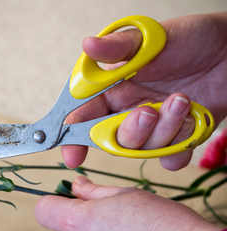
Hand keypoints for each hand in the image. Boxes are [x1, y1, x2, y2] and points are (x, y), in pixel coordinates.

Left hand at [35, 176, 220, 230]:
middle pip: (57, 230)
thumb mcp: (124, 194)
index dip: (54, 200)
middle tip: (102, 212)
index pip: (42, 209)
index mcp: (77, 222)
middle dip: (72, 219)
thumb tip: (75, 185)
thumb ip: (92, 191)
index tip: (69, 197)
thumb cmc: (162, 224)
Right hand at [63, 12, 226, 170]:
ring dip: (164, 129)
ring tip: (182, 100)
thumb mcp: (150, 39)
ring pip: (143, 149)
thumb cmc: (191, 38)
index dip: (74, 137)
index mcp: (113, 90)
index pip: (84, 117)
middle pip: (113, 140)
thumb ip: (117, 47)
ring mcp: (155, 126)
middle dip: (131, 130)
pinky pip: (170, 159)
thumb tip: (88, 45)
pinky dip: (180, 147)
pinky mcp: (179, 136)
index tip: (72, 154)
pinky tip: (191, 121)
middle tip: (148, 110)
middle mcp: (129, 110)